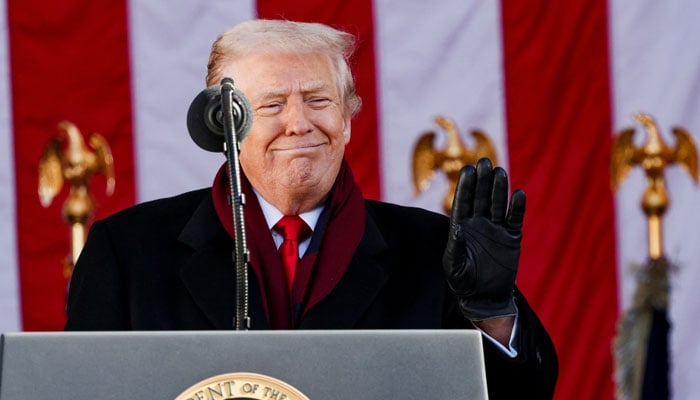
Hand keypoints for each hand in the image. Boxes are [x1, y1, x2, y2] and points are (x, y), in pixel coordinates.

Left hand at [442, 158, 523, 320]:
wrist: (485, 297)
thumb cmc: (463, 283)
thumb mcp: (454, 267)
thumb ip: (454, 248)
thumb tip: (457, 229)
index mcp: (461, 227)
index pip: (463, 202)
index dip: (465, 186)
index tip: (468, 169)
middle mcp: (478, 224)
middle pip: (481, 197)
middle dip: (482, 180)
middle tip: (485, 162)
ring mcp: (496, 229)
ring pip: (498, 203)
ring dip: (499, 188)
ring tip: (499, 171)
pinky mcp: (512, 237)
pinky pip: (515, 218)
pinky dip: (517, 207)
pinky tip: (518, 194)